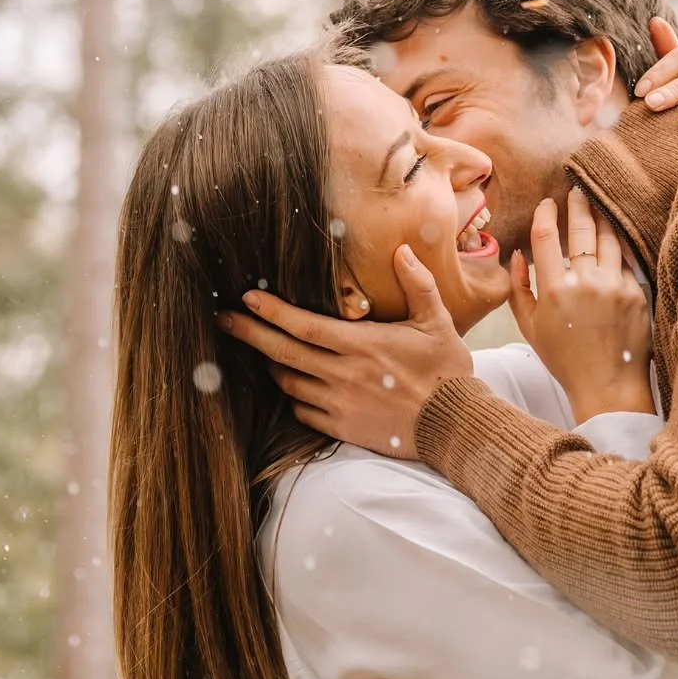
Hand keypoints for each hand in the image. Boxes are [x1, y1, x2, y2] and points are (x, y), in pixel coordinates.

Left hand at [216, 244, 471, 458]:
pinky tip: (296, 387)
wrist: (455, 425)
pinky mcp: (343, 428)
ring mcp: (340, 404)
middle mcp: (343, 374)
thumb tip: (401, 250)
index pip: (304, 325)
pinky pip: (303, 412)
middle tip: (223, 320)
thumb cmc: (447, 371)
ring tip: (264, 352)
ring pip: (289, 383)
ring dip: (273, 365)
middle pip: (282, 353)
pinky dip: (294, 398)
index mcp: (362, 345)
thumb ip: (418, 284)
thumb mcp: (437, 322)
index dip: (271, 311)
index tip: (247, 298)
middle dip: (249, 334)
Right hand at [508, 188, 653, 423]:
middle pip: (581, 228)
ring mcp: (614, 285)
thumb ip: (517, 288)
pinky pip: (626, 261)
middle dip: (578, 205)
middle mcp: (585, 282)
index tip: (548, 204)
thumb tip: (518, 255)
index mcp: (554, 290)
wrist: (608, 385)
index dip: (546, 214)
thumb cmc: (565, 359)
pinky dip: (619, 248)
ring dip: (602, 218)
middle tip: (577, 192)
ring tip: (598, 206)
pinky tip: (616, 238)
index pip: (547, 236)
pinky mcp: (637, 293)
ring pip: (608, 239)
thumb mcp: (529, 328)